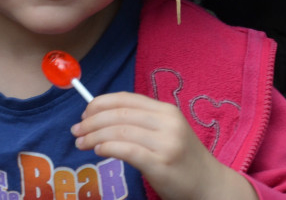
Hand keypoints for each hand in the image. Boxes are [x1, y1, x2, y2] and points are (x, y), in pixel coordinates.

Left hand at [72, 92, 256, 199]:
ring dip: (94, 136)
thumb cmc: (182, 158)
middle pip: (119, 114)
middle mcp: (167, 123)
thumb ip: (140, 121)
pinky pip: (127, 151)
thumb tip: (98, 115)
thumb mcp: (166, 132)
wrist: (209, 185)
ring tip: (81, 143)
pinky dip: (108, 148)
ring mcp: (166, 143)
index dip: (100, 103)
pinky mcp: (161, 164)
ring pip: (119, 132)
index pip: (125, 99)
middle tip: (76, 130)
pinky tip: (98, 151)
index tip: (84, 113)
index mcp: (166, 111)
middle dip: (91, 121)